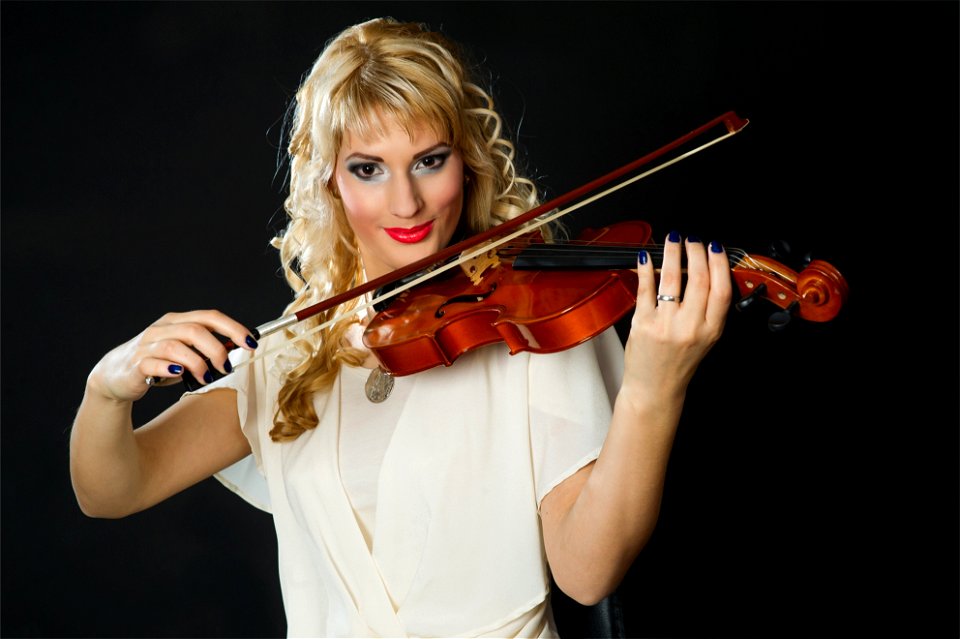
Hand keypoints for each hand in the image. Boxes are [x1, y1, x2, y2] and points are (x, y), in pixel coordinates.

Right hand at [86, 310, 257, 401]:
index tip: (251, 343)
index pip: (209, 317)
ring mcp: (147, 345)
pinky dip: (171, 368)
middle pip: (195, 330)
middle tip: (226, 368)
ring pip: (176, 346)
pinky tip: (180, 374)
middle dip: (217, 349)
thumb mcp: (184, 352)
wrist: (115, 376)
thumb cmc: (157, 363)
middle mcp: (162, 329)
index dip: (233, 328)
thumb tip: (237, 349)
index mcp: (177, 321)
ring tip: (206, 377)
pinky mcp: (136, 364)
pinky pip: (155, 363)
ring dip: (198, 363)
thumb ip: (206, 348)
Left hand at [622, 232, 731, 408]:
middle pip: (698, 279)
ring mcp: (665, 325)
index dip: (719, 263)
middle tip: (693, 240)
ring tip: (673, 240)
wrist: (655, 388)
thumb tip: (706, 272)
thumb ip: (708, 310)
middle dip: (696, 252)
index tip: (714, 247)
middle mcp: (690, 327)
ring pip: (672, 279)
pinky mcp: (643, 324)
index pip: (721, 289)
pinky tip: (647, 257)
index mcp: (710, 330)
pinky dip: (647, 269)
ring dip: (672, 253)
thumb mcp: (705, 339)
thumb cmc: (679, 363)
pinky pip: (645, 288)